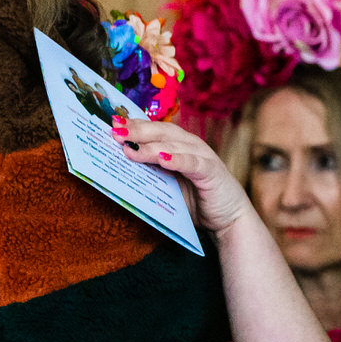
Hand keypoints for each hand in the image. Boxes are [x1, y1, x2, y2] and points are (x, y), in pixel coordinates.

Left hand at [111, 117, 252, 233]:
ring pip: (175, 145)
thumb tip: (117, 166)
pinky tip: (163, 159)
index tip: (112, 122)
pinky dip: (177, 160)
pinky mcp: (212, 172)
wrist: (228, 219)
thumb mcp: (165, 184)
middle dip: (137, 130)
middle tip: (116, 131)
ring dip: (151, 146)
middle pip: (162, 132)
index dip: (134, 124)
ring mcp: (203, 156)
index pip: (154, 129)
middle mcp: (190, 146)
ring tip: (130, 148)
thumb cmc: (194, 200)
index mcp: (178, 145)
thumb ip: (147, 173)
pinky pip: (193, 163)